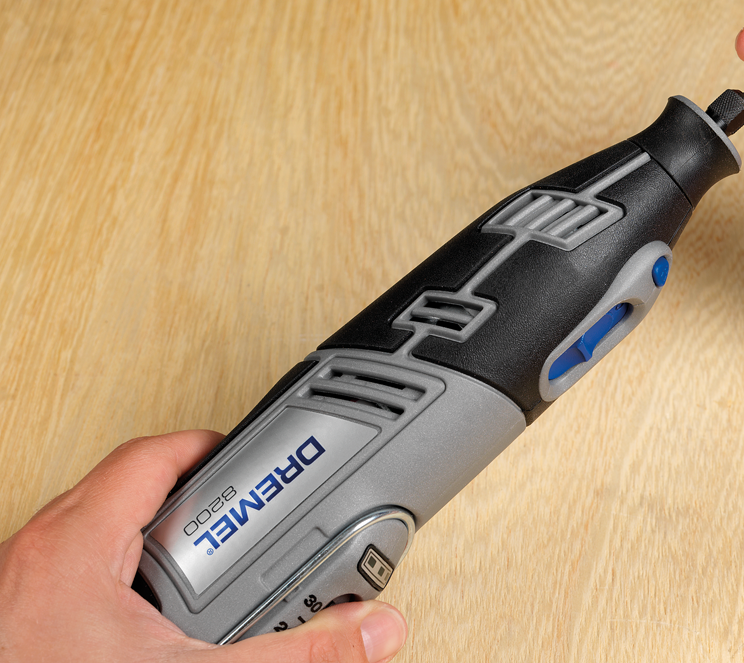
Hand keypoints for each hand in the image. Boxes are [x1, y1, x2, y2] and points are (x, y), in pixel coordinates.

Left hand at [0, 431, 407, 661]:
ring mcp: (26, 589)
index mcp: (75, 543)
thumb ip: (290, 651)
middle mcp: (40, 556)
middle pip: (132, 490)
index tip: (250, 458)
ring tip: (206, 574)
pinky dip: (127, 586)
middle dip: (196, 504)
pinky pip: (82, 578)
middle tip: (241, 517)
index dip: (210, 449)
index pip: (151, 455)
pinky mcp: (25, 621)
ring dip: (160, 547)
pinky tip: (156, 626)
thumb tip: (362, 630)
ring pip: (103, 536)